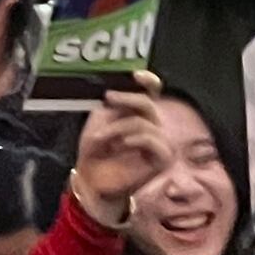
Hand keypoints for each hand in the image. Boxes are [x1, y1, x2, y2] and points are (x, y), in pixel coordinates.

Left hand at [70, 81, 167, 225]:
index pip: (153, 93)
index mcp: (139, 114)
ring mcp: (160, 143)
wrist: (92, 180)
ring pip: (146, 122)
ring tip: (102, 138)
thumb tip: (122, 90)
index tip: (137, 75)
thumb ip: (114, 104)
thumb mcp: (101, 120)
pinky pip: (154, 140)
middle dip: (127, 98)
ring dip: (119, 127)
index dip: (149, 81)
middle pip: (149, 103)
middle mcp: (153, 126)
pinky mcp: (162, 159)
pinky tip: (123, 143)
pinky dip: (136, 138)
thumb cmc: (96, 149)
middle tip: (108, 99)